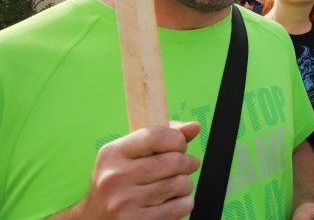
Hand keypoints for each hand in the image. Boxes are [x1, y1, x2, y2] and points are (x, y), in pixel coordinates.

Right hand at [73, 121, 200, 218]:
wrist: (95, 219)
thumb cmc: (119, 182)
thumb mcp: (130, 155)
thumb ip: (163, 138)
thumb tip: (194, 127)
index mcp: (112, 154)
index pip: (156, 135)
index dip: (177, 139)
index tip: (180, 146)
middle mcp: (115, 177)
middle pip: (174, 161)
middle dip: (188, 163)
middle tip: (186, 166)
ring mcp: (124, 203)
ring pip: (180, 184)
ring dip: (186, 184)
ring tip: (176, 185)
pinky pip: (179, 207)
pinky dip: (184, 203)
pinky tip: (172, 201)